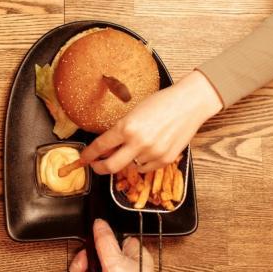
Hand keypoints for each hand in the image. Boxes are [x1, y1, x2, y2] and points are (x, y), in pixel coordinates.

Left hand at [81, 70, 222, 174]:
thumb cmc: (161, 103)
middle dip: (99, 168)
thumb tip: (107, 148)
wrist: (190, 103)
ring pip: (130, 167)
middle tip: (96, 166)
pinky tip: (147, 150)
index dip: (88, 155)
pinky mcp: (166, 160)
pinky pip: (146, 168)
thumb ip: (120, 131)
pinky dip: (142, 163)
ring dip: (126, 161)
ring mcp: (153, 153)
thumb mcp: (134, 112)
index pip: (100, 146)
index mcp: (127, 127)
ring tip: (134, 147)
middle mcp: (139, 143)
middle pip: (110, 167)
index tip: (83, 159)